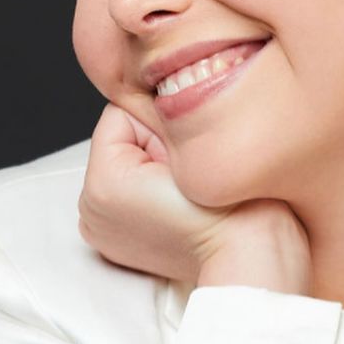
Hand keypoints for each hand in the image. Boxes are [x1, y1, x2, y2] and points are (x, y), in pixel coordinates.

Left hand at [78, 104, 311, 292]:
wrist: (253, 258)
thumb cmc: (234, 205)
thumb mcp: (192, 140)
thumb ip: (162, 108)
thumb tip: (155, 85)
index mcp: (101, 180)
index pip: (124, 113)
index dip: (165, 123)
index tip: (191, 149)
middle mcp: (89, 209)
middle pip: (123, 143)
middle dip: (156, 147)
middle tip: (194, 174)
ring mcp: (101, 231)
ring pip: (128, 167)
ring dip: (155, 170)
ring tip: (190, 192)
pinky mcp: (117, 245)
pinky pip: (131, 196)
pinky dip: (151, 195)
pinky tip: (179, 208)